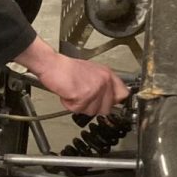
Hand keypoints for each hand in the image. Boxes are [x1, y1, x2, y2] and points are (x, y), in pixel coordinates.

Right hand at [14, 38, 129, 116]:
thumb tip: (111, 98)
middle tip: (83, 97)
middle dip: (93, 106)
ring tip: (74, 93)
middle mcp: (104, 81)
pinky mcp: (84, 96)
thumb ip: (103, 84)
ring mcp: (95, 89)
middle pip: (107, 108)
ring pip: (92, 111)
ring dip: (80, 106)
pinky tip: (68, 94)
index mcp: (107, 74)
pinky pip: (78, 110)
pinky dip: (70, 105)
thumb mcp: (92, 72)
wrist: (52, 65)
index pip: (123, 94)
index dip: (115, 101)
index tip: (111, 104)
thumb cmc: (67, 68)